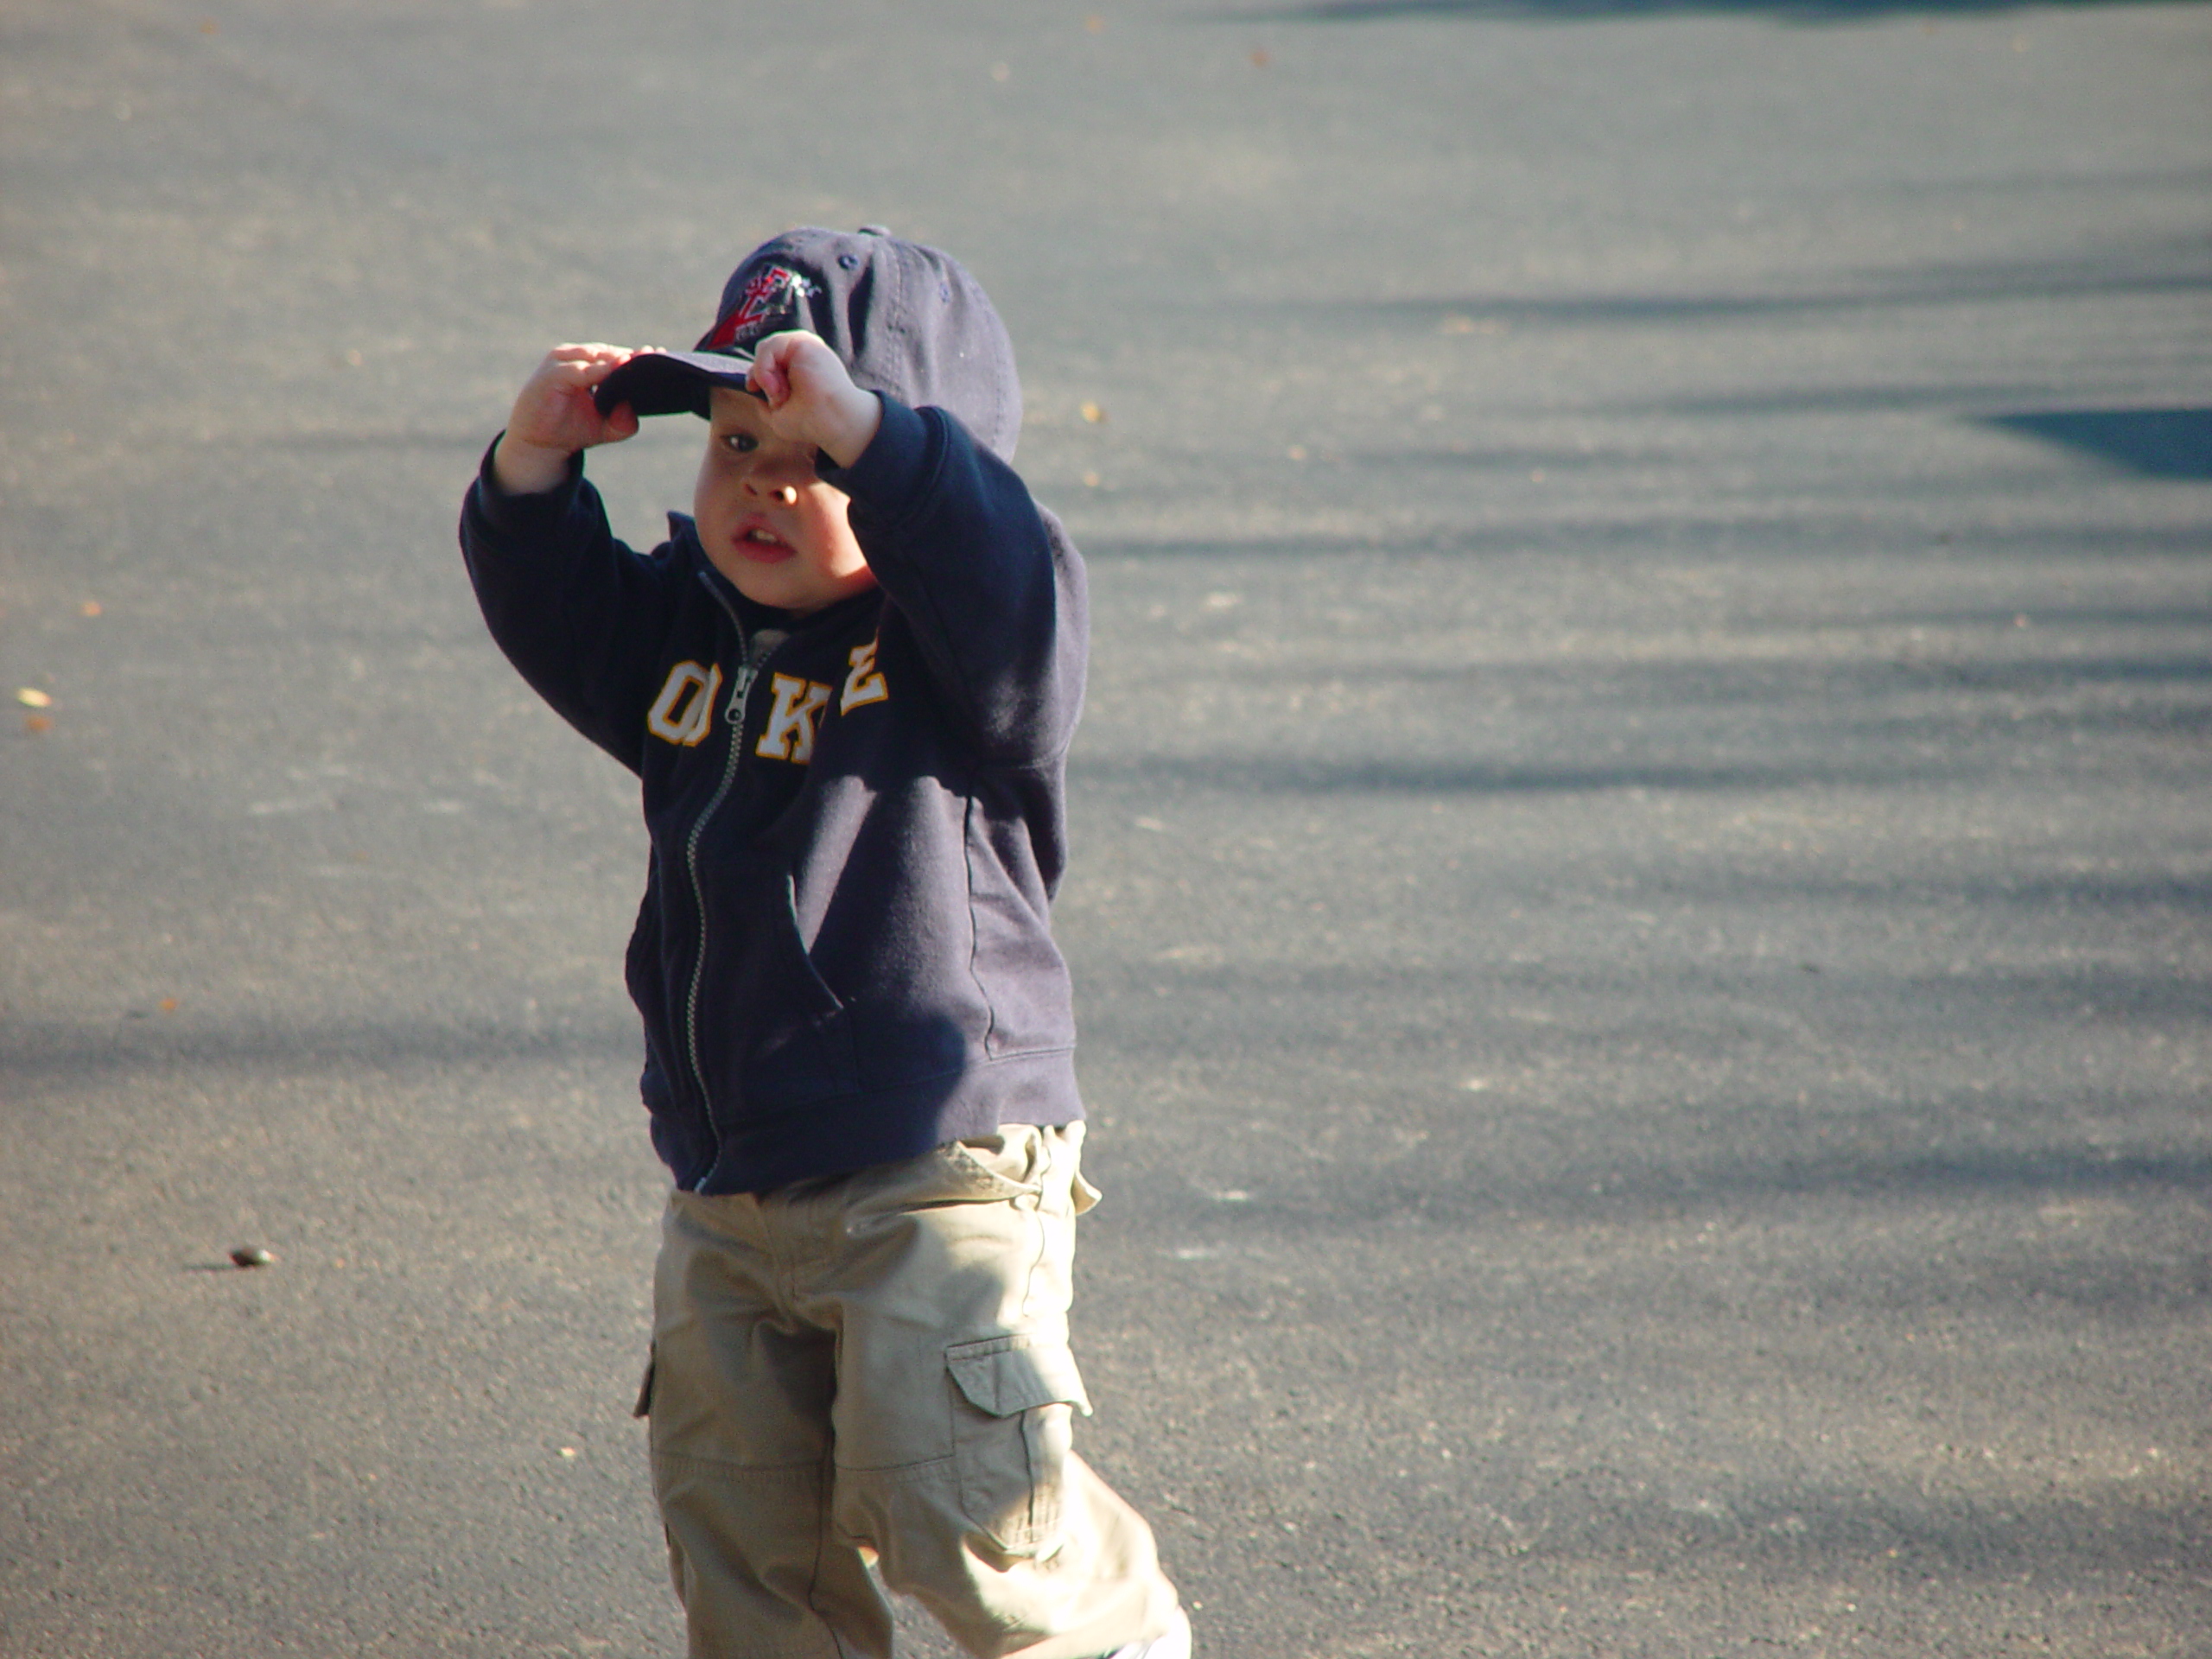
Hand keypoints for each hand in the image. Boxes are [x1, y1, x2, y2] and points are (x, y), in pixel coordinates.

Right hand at [491, 344, 641, 494]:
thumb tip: (633, 411)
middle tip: (656, 360)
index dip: (641, 359)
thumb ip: (624, 423)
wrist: (539, 444)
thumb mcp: (605, 428)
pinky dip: (594, 371)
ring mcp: (564, 363)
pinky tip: (611, 375)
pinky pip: (576, 370)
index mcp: (594, 364)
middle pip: (612, 353)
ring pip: (596, 357)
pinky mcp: (550, 374)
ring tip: (636, 366)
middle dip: (633, 359)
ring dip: (616, 362)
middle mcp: (580, 358)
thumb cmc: (573, 428)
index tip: (663, 358)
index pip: (622, 356)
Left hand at [745, 331, 882, 469]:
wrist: (832, 422)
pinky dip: (764, 367)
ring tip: (779, 394)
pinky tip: (775, 385)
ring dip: (764, 375)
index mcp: (797, 368)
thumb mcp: (776, 414)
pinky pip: (770, 346)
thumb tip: (753, 383)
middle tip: (777, 399)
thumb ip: (762, 398)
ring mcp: (803, 346)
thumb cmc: (812, 422)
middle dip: (762, 378)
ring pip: (765, 349)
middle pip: (764, 354)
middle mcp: (800, 355)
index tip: (763, 396)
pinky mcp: (803, 342)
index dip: (757, 378)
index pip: (766, 362)